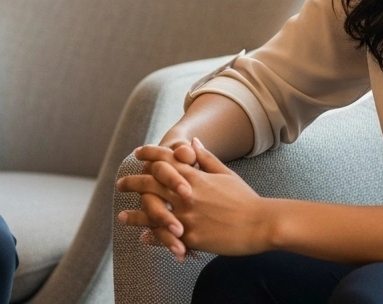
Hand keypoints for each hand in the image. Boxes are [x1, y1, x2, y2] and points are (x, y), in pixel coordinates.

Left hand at [119, 138, 273, 258]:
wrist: (261, 224)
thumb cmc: (245, 198)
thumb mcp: (226, 173)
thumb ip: (206, 158)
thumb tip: (192, 143)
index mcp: (196, 177)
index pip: (166, 160)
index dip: (150, 154)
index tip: (138, 152)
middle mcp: (187, 195)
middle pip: (151, 184)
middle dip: (133, 182)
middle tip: (120, 183)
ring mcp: (188, 216)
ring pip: (153, 214)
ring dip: (135, 215)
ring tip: (122, 217)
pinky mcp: (192, 237)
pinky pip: (166, 237)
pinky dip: (153, 238)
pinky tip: (144, 239)